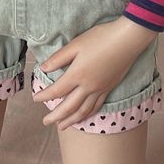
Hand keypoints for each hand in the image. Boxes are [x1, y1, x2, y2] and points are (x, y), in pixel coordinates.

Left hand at [37, 16, 157, 129]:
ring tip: (61, 126)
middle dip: (55, 116)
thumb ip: (59, 58)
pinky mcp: (109, 88)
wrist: (128, 40)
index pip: (56, 91)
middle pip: (68, 107)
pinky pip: (96, 106)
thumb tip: (43, 68)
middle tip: (45, 122)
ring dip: (71, 120)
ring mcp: (100, 89)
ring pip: (83, 111)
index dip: (44, 96)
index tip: (35, 99)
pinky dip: (87, 114)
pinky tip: (83, 117)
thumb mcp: (76, 44)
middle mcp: (88, 86)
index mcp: (77, 74)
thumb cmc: (101, 38)